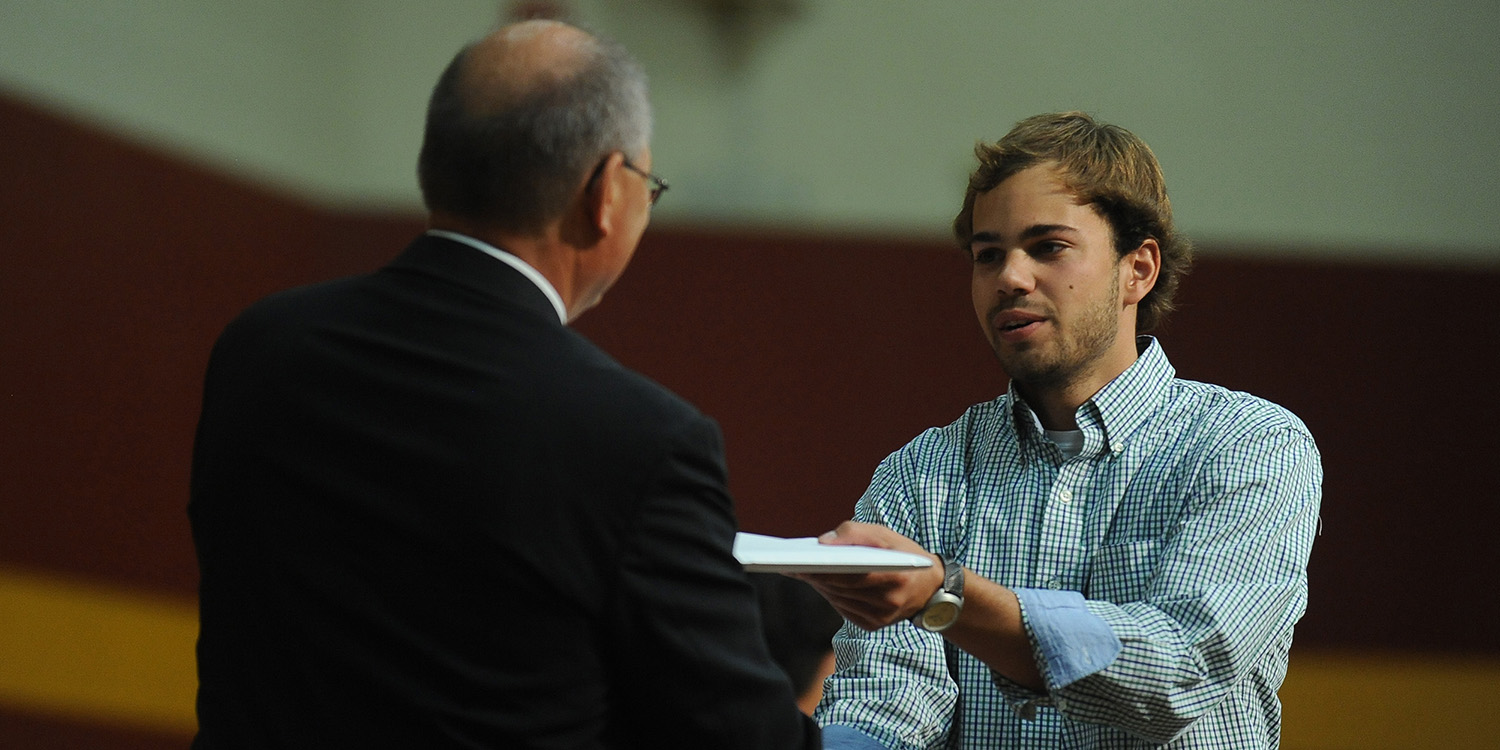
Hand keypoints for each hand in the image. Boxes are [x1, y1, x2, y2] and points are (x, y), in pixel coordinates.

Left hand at [793, 521, 944, 631]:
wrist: (932, 588)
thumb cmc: (905, 554)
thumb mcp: (887, 535)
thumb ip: (856, 533)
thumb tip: (823, 542)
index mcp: (895, 577)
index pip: (851, 574)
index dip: (824, 568)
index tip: (800, 561)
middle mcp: (888, 603)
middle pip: (841, 587)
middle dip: (815, 574)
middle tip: (792, 563)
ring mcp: (880, 618)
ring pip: (839, 599)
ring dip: (819, 584)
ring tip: (799, 569)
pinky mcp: (873, 626)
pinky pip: (843, 608)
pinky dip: (830, 594)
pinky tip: (818, 581)